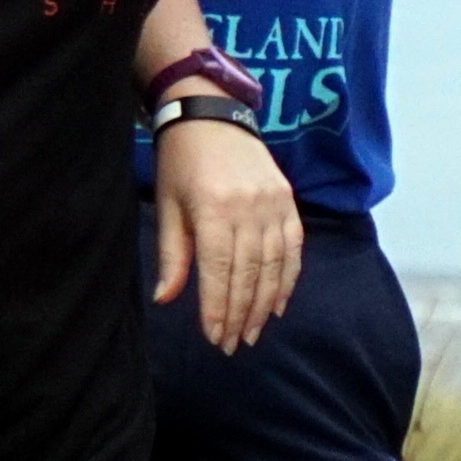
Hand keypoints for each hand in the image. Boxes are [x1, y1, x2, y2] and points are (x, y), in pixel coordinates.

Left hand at [149, 114, 304, 352]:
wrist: (212, 116)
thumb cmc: (181, 164)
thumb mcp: (168, 207)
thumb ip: (172, 256)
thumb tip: (167, 300)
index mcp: (214, 209)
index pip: (219, 271)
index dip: (218, 308)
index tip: (215, 338)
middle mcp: (249, 208)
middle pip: (249, 274)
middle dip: (241, 314)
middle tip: (234, 344)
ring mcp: (273, 204)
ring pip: (274, 266)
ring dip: (265, 304)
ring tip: (255, 332)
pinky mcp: (288, 202)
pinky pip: (294, 248)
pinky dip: (288, 279)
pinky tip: (279, 304)